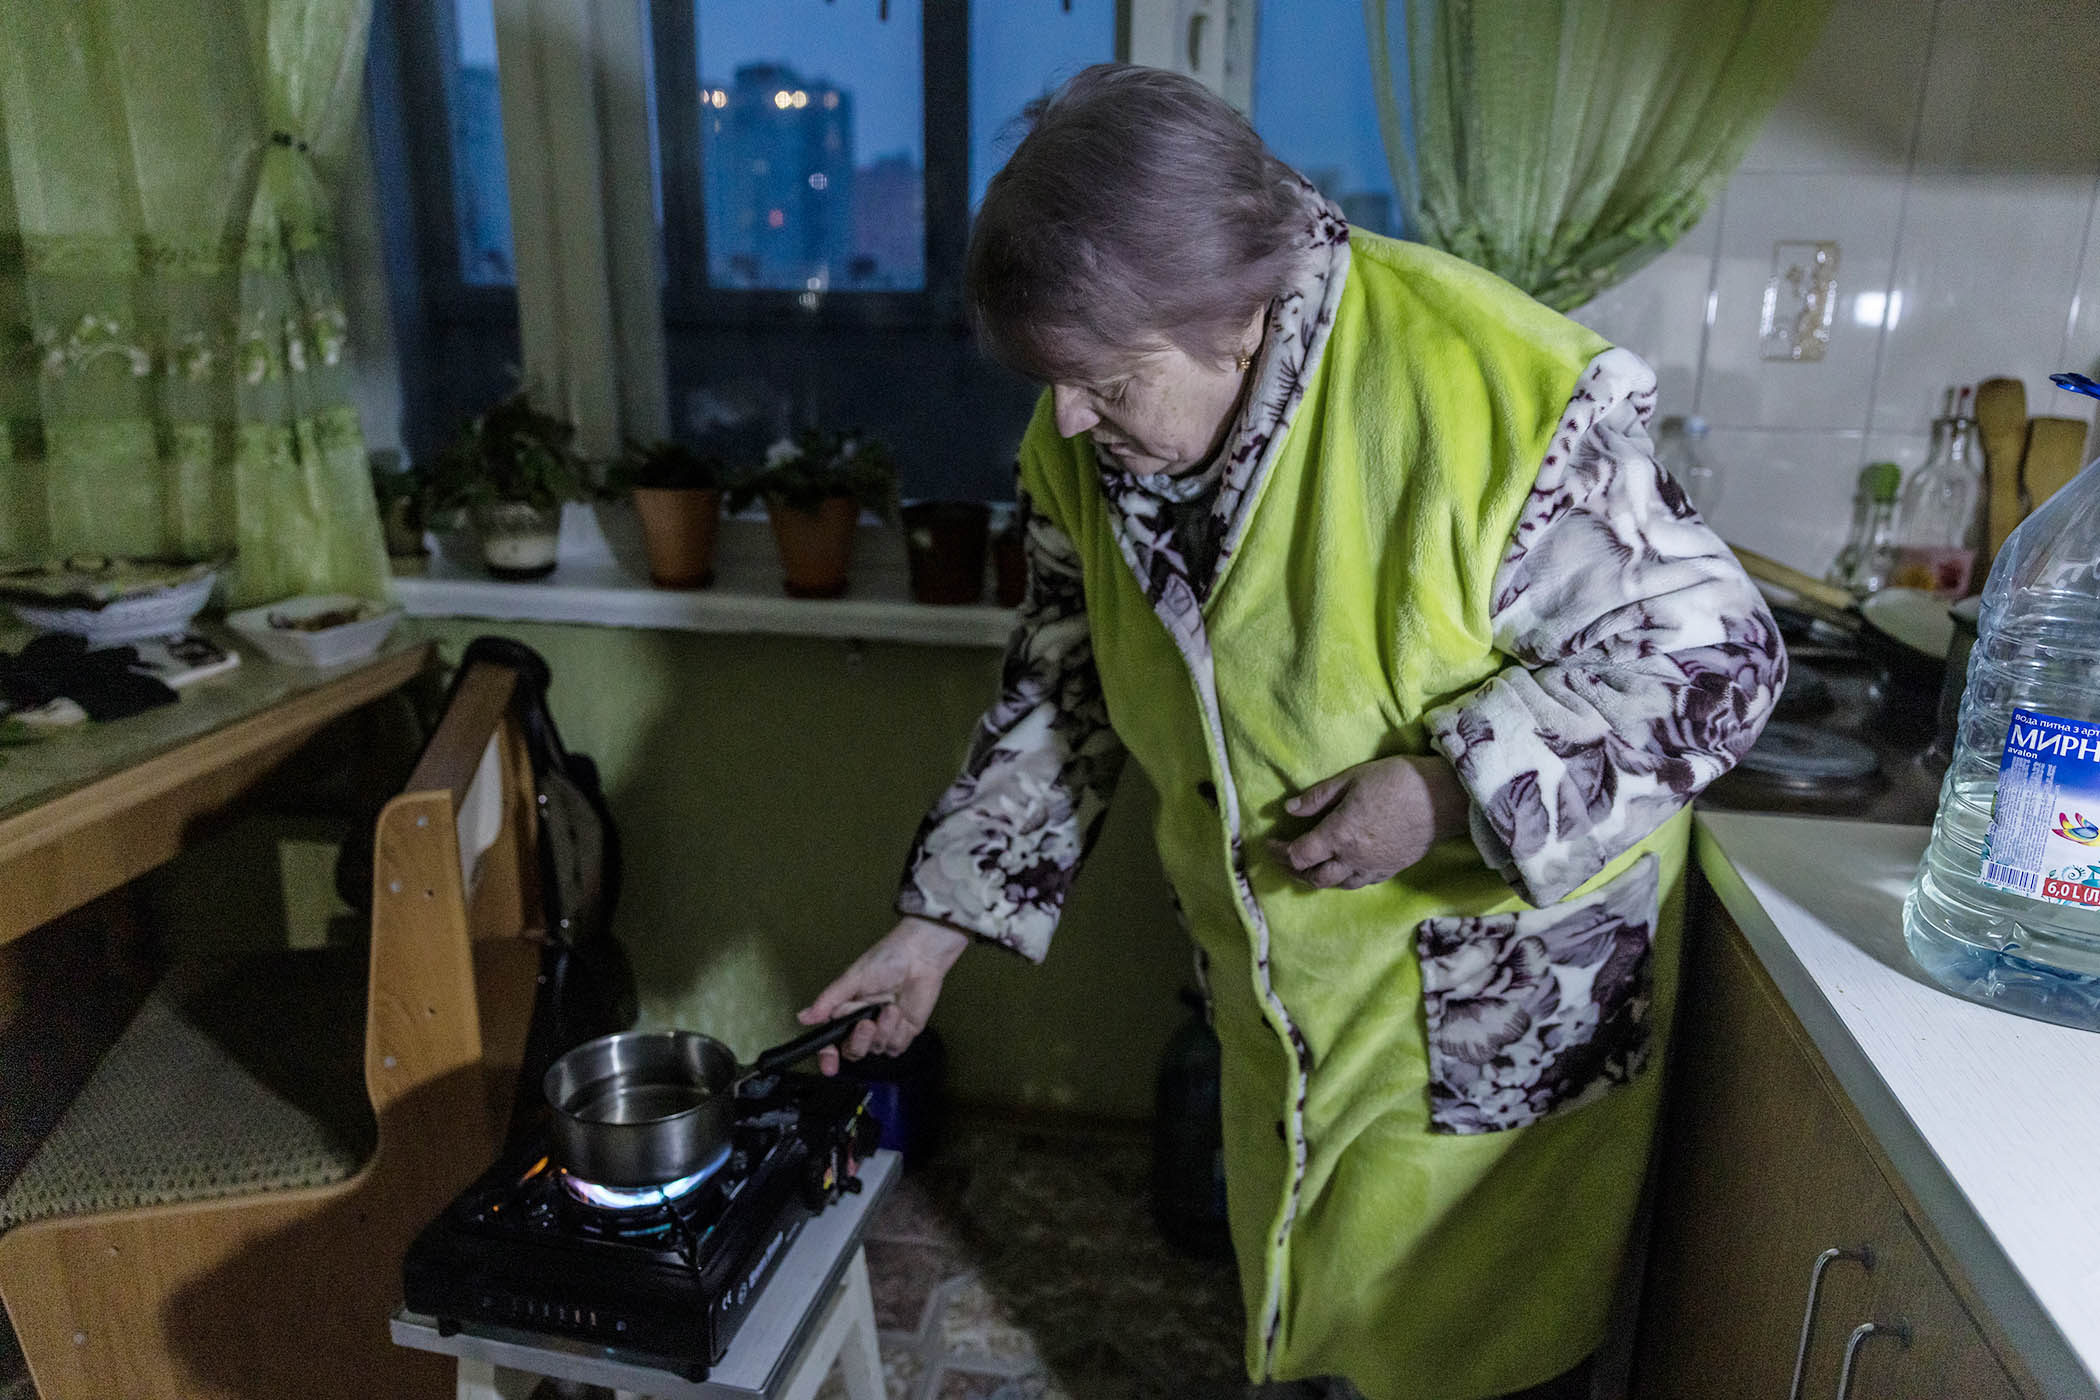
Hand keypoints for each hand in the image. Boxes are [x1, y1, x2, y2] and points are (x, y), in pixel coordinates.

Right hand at [798, 916, 969, 1074]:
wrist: (919, 956)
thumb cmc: (887, 959)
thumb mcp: (852, 978)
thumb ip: (829, 1001)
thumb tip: (804, 1017)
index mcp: (846, 1010)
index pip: (832, 1040)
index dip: (828, 1056)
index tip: (829, 1065)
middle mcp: (863, 1022)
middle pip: (854, 1050)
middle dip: (859, 1041)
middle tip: (865, 1024)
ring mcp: (884, 1028)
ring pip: (877, 1049)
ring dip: (883, 1031)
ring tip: (890, 1007)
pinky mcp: (904, 1031)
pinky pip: (896, 1046)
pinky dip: (897, 1032)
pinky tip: (900, 1012)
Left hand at [1268, 755, 1469, 889]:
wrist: (1445, 798)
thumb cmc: (1398, 781)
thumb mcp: (1352, 779)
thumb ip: (1318, 796)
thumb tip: (1289, 808)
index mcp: (1338, 835)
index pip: (1299, 854)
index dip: (1279, 852)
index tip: (1270, 843)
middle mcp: (1352, 858)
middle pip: (1313, 876)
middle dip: (1293, 870)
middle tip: (1283, 858)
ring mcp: (1372, 868)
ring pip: (1335, 885)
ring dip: (1316, 878)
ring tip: (1307, 866)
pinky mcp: (1390, 871)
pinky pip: (1358, 883)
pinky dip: (1341, 879)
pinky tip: (1340, 869)